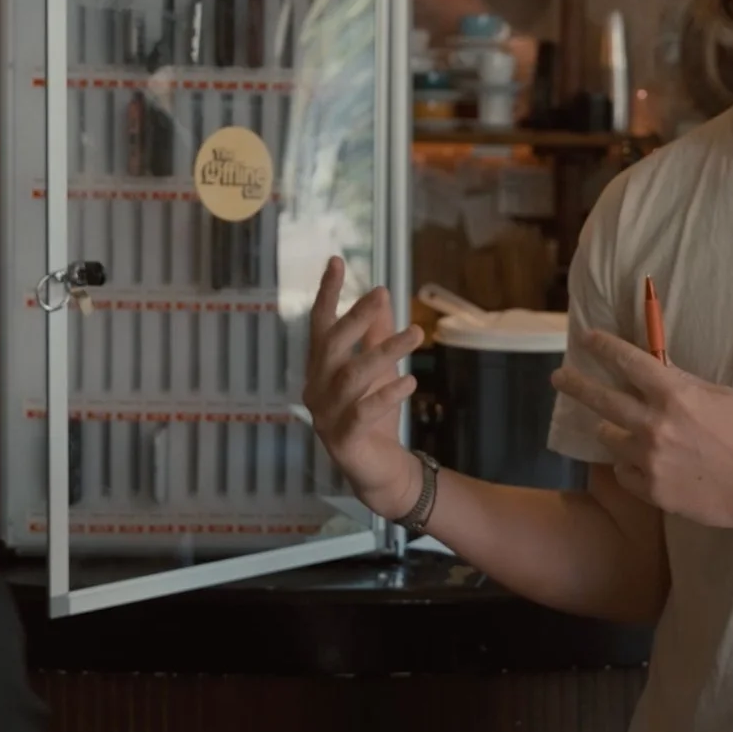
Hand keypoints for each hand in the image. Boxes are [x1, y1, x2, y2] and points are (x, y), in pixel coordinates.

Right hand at [302, 257, 422, 519]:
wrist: (378, 470)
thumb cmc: (375, 415)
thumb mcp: (379, 370)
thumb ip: (376, 336)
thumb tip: (382, 295)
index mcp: (321, 368)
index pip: (320, 325)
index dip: (327, 294)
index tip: (337, 261)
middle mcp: (317, 387)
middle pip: (332, 345)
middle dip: (355, 317)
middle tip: (381, 293)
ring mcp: (326, 415)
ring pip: (353, 376)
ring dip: (384, 352)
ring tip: (415, 334)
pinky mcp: (343, 439)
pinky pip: (363, 411)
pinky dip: (386, 394)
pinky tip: (408, 380)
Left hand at [550, 329, 732, 535]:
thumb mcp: (721, 397)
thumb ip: (683, 384)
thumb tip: (657, 370)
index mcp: (676, 395)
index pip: (629, 362)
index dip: (604, 347)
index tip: (587, 339)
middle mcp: (655, 425)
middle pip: (602, 399)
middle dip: (576, 384)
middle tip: (559, 377)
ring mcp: (650, 460)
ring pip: (609, 437)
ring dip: (612, 429)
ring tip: (618, 429)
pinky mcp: (651, 490)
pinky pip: (623, 471)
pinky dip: (629, 465)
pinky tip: (645, 464)